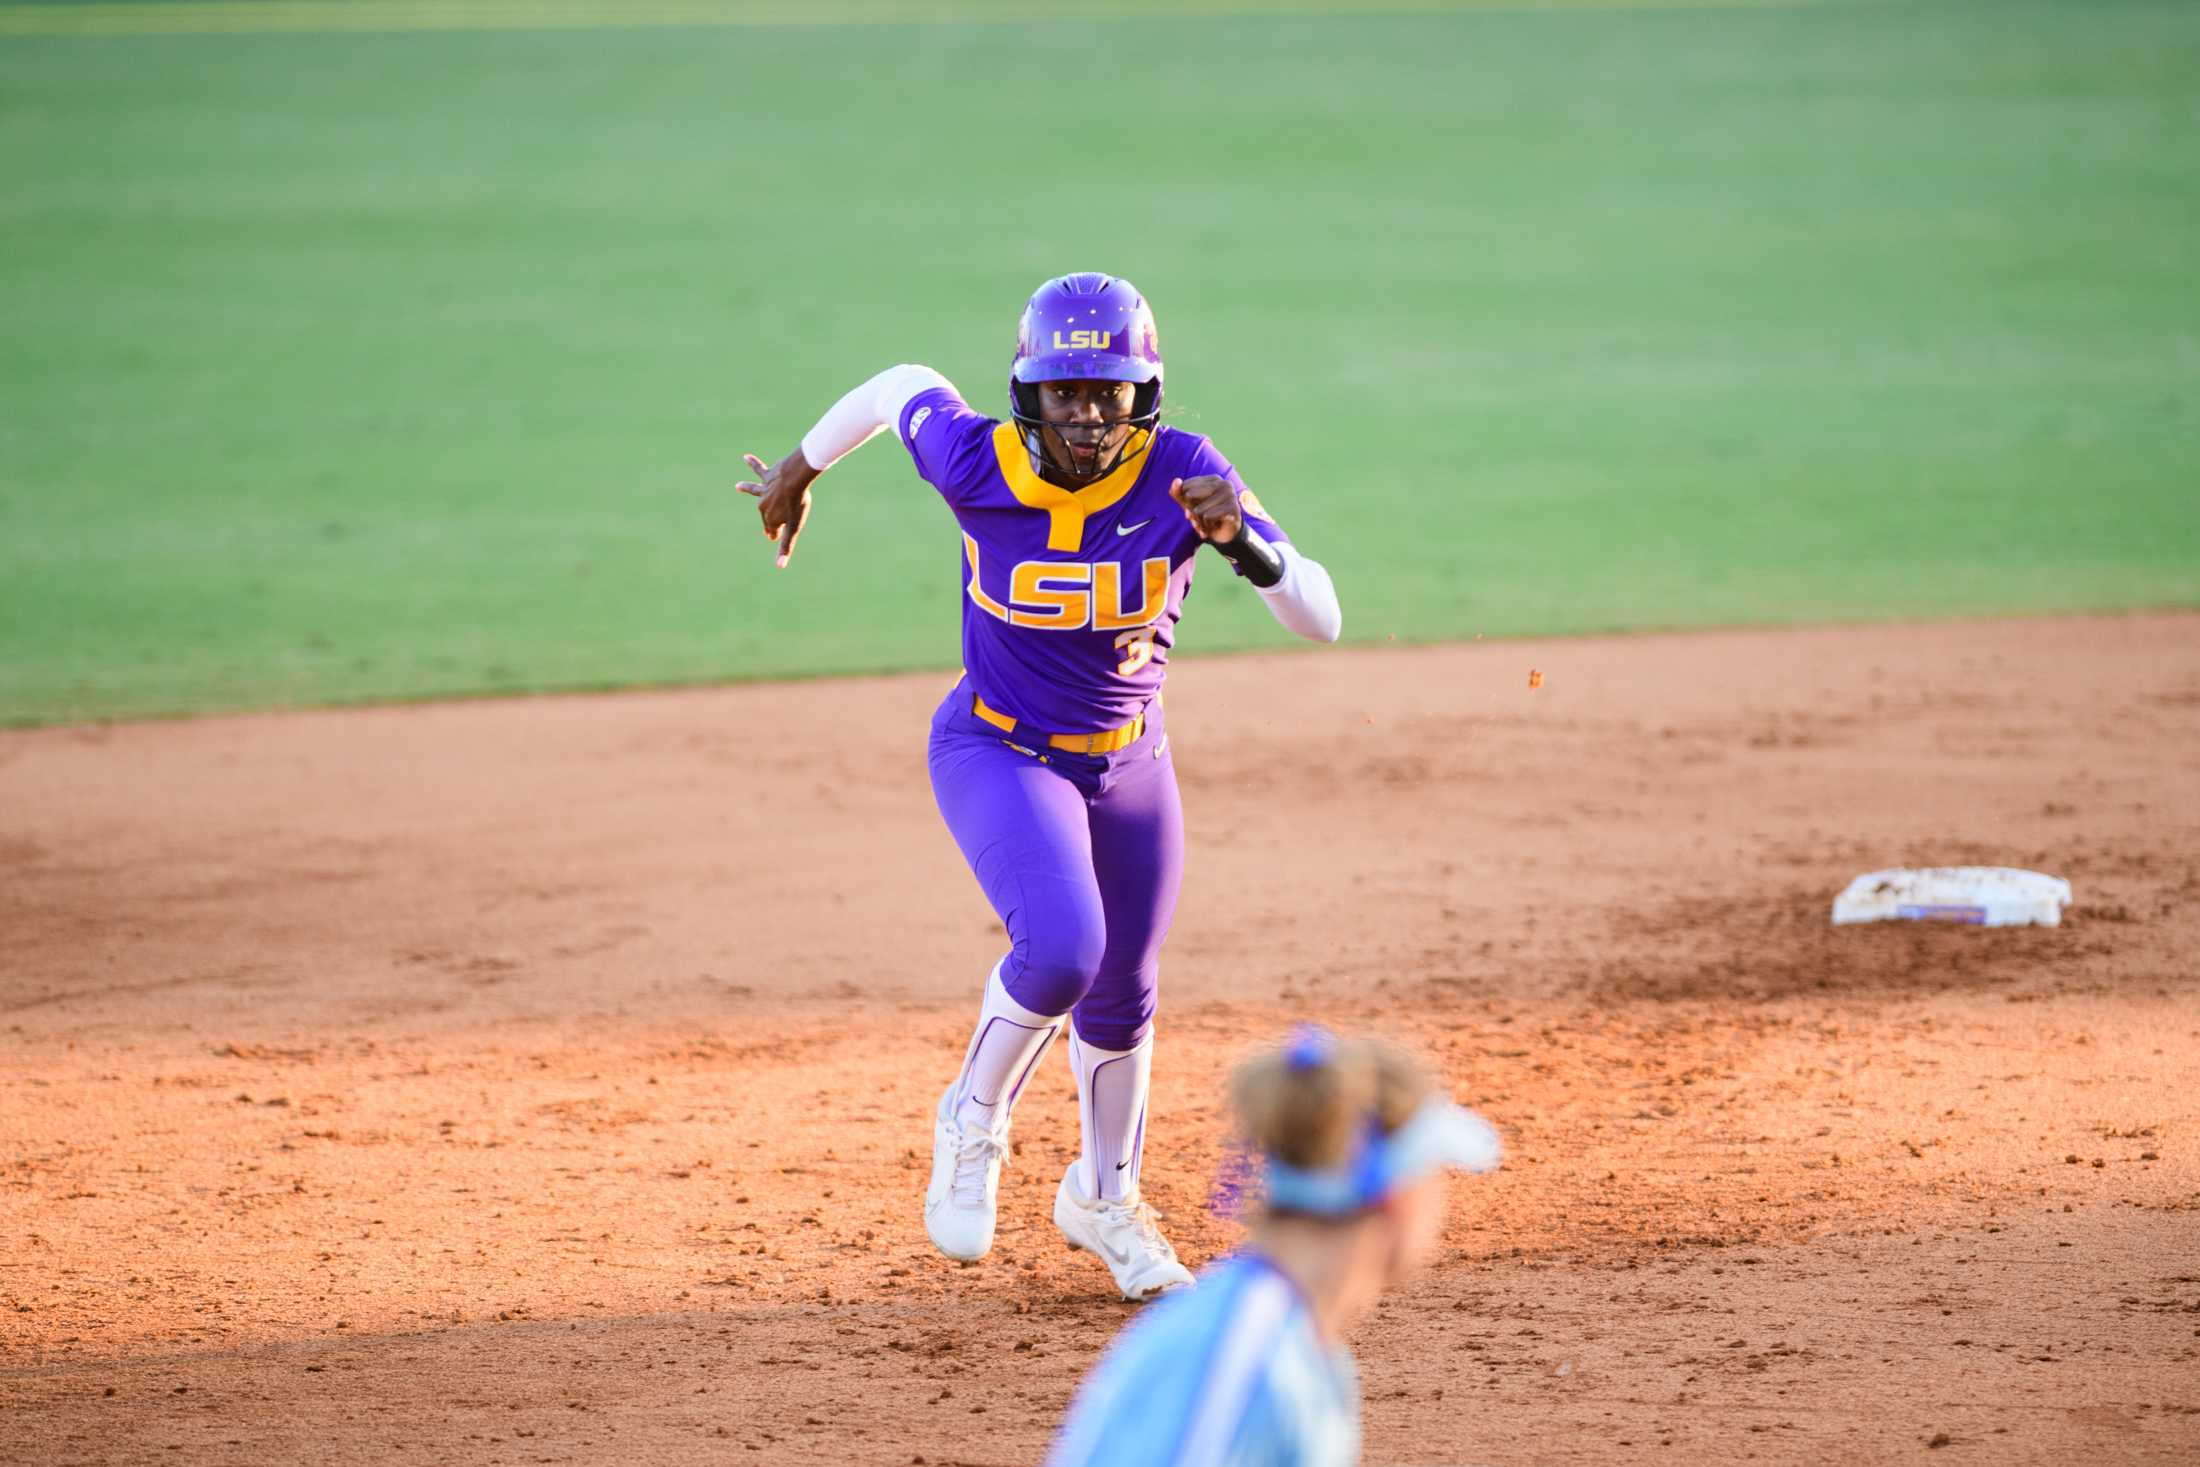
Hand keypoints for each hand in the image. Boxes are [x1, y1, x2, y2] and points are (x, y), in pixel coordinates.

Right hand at [734, 451, 820, 567]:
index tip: (776, 536)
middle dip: (771, 517)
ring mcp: (764, 489)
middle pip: (766, 513)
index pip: (771, 530)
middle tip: (779, 518)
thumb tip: (779, 567)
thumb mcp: (794, 527)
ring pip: (754, 490)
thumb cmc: (797, 503)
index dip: (775, 534)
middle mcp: (763, 504)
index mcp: (769, 518)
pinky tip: (745, 457)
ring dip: (746, 488)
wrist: (795, 479)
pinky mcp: (768, 476)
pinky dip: (753, 464)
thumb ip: (786, 545)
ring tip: (737, 486)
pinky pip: (759, 469)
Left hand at [1168, 475, 1242, 544]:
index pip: (1185, 486)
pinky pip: (1207, 518)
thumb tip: (1176, 480)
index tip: (1196, 507)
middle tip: (1201, 517)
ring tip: (1209, 523)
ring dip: (1199, 521)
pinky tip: (1215, 526)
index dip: (1185, 501)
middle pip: (1190, 496)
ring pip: (1198, 510)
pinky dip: (1207, 526)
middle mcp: (1224, 484)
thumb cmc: (1206, 515)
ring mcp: (1231, 495)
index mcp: (1214, 479)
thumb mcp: (1188, 504)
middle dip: (1191, 511)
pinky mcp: (1233, 509)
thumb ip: (1178, 492)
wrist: (1224, 534)